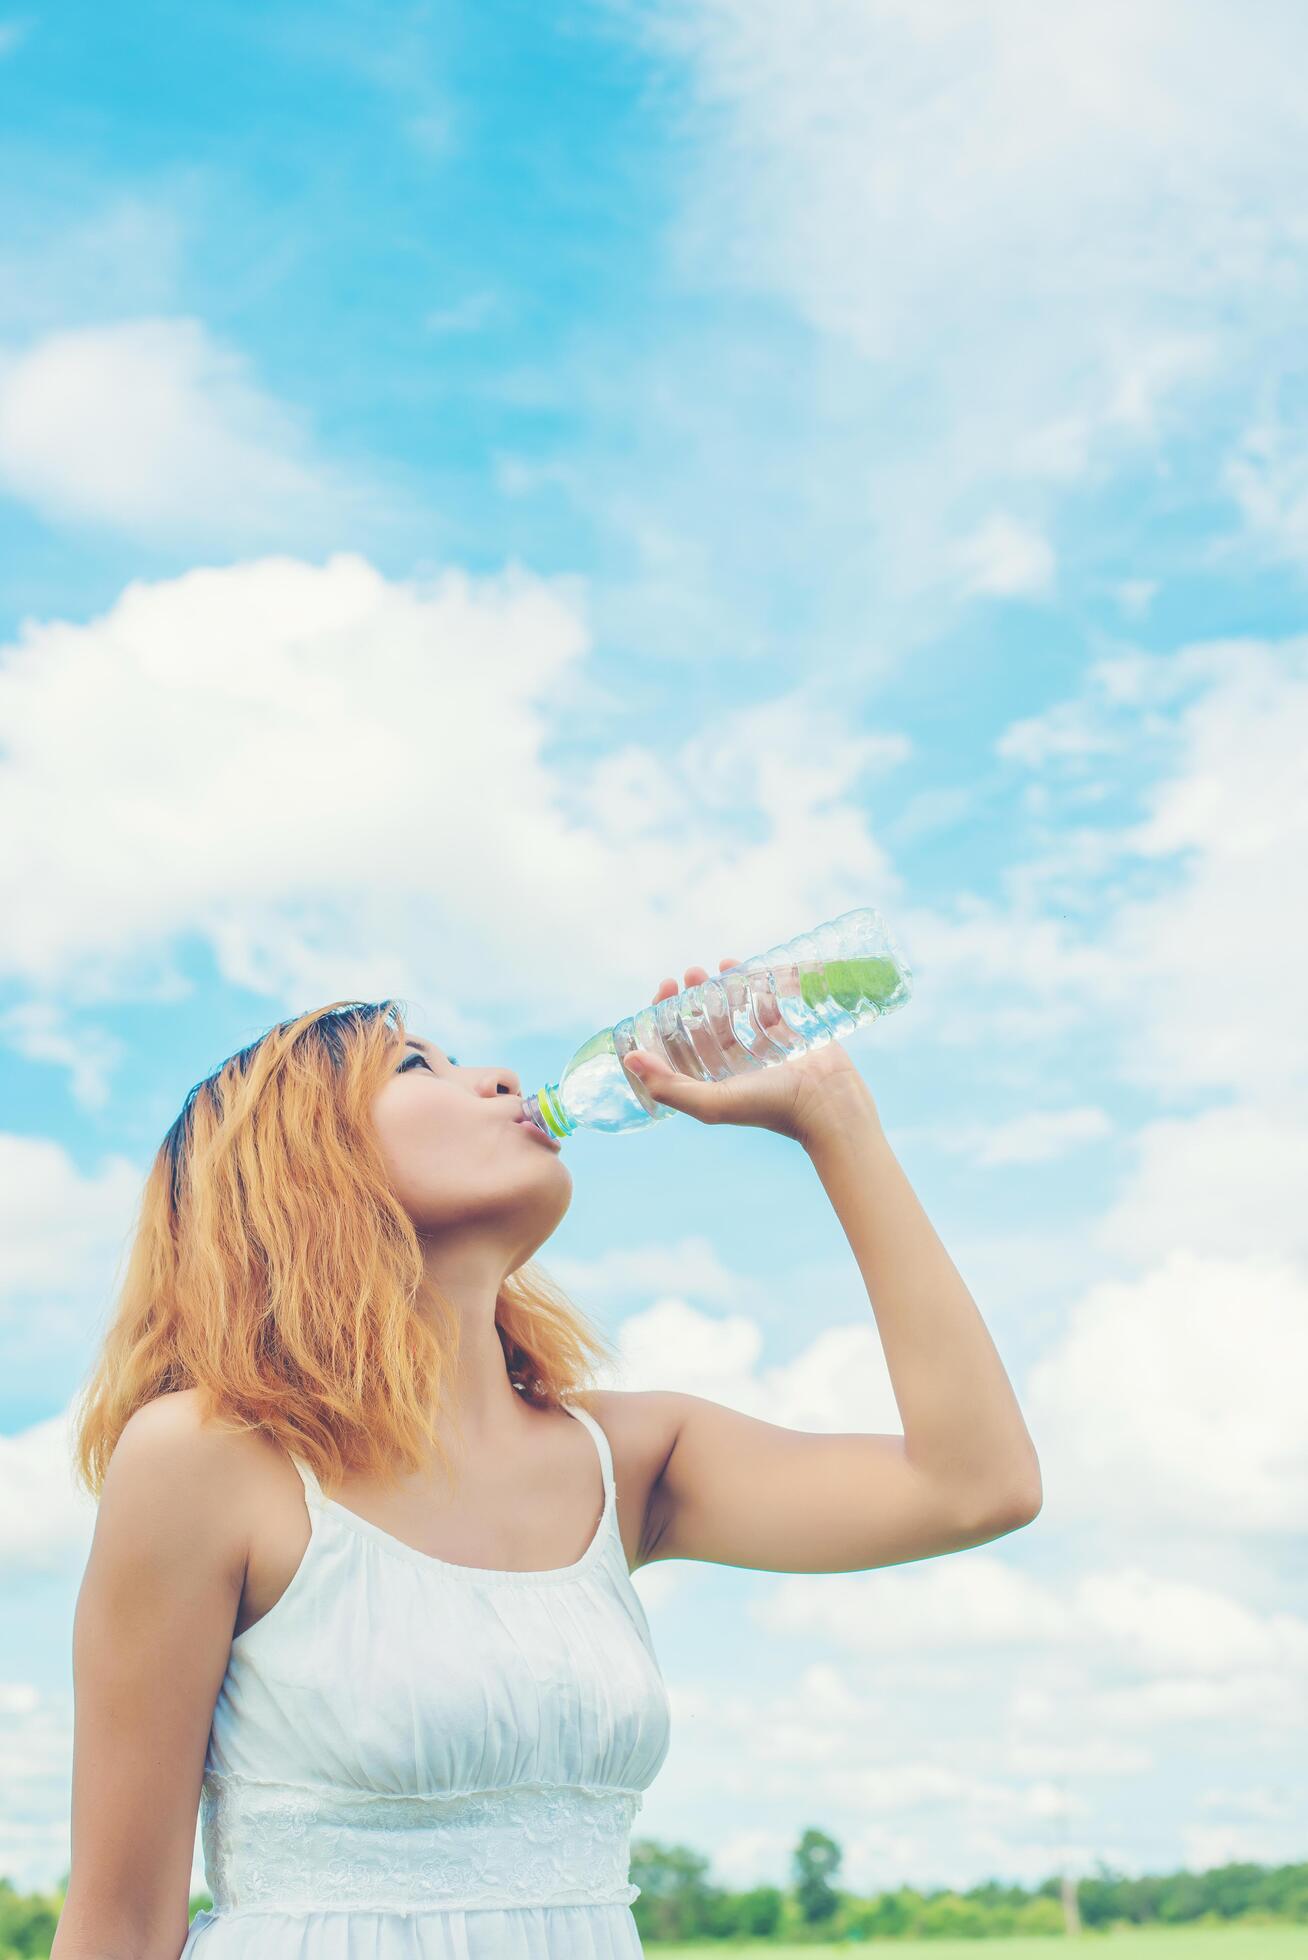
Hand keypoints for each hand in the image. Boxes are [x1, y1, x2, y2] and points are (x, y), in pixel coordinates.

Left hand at [621, 957, 877, 1145]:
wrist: (827, 1102)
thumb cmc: (768, 1107)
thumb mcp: (712, 1104)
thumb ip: (669, 1086)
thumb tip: (629, 1060)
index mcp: (711, 1079)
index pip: (678, 1043)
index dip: (664, 1017)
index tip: (663, 992)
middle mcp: (732, 1062)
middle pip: (703, 1021)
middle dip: (691, 995)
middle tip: (688, 974)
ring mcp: (761, 1044)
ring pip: (732, 1008)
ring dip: (718, 985)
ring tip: (710, 968)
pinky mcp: (788, 1029)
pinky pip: (766, 999)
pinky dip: (751, 980)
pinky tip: (736, 964)